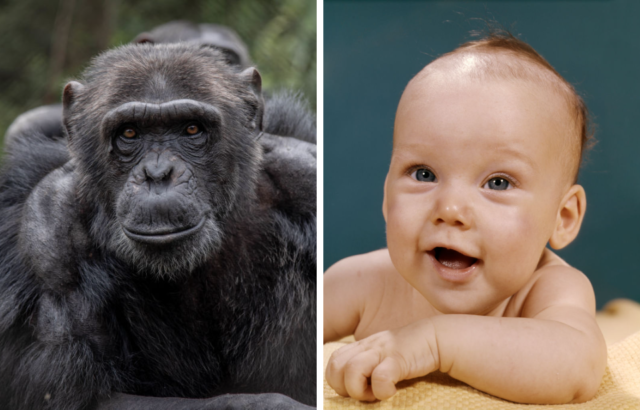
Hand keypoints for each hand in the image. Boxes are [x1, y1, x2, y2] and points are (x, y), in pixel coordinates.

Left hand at [325, 319, 439, 400]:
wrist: (437, 338)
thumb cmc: (408, 354)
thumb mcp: (382, 358)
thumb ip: (367, 367)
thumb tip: (353, 390)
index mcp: (360, 347)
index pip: (333, 362)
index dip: (338, 382)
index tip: (356, 390)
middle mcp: (367, 346)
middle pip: (335, 367)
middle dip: (344, 388)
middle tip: (365, 393)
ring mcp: (381, 351)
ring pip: (351, 371)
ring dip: (360, 390)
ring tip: (376, 394)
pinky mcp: (398, 358)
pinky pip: (380, 377)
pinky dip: (382, 391)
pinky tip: (392, 391)